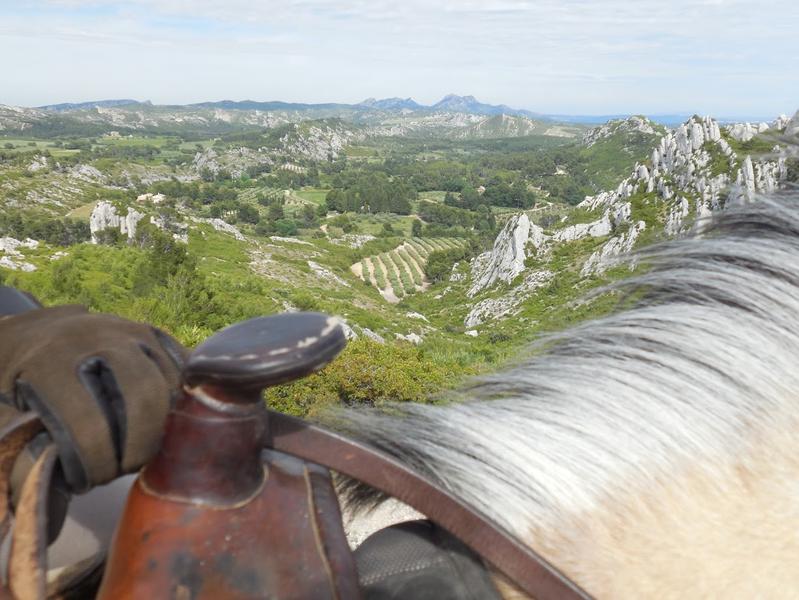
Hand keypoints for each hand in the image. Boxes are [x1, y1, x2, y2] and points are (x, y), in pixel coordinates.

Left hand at [0, 305, 186, 494]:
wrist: (28, 332)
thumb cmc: (11, 382)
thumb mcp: (0, 415)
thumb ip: (18, 456)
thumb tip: (45, 510)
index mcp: (51, 360)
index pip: (90, 423)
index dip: (96, 464)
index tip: (86, 481)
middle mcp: (98, 336)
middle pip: (143, 398)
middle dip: (139, 445)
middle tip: (120, 469)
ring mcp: (130, 330)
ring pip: (168, 384)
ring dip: (160, 426)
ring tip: (134, 447)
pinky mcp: (152, 332)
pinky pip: (181, 370)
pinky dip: (177, 400)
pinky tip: (160, 422)